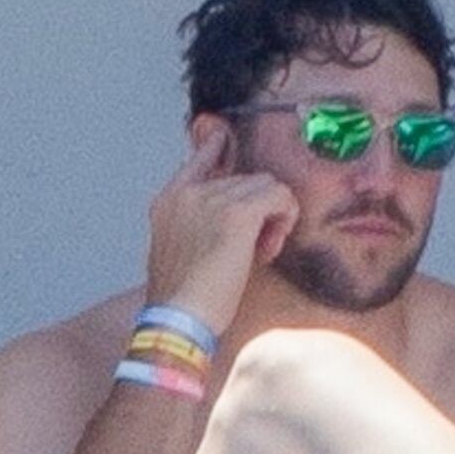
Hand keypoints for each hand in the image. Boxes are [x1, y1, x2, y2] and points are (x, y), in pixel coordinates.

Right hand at [145, 127, 299, 335]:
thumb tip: (243, 219)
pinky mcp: (237, 214)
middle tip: (258, 246)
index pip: (199, 156)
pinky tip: (272, 245)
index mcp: (169, 201)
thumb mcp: (182, 252)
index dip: (216, 144)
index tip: (222, 134)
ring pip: (266, 185)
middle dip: (258, 209)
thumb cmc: (183, 299)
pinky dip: (285, 218)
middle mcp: (189, 193)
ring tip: (261, 251)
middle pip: (244, 178)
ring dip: (273, 217)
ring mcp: (212, 199)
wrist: (177, 319)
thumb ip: (201, 227)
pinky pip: (279, 196)